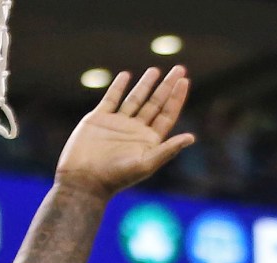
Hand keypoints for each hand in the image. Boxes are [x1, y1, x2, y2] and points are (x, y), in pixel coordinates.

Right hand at [55, 66, 195, 197]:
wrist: (84, 180)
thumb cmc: (116, 177)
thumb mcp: (146, 164)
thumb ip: (168, 150)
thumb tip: (192, 137)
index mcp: (150, 141)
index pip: (168, 114)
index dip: (177, 98)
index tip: (185, 81)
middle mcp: (136, 130)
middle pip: (156, 103)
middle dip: (167, 86)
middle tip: (179, 68)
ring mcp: (118, 124)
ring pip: (135, 99)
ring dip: (146, 85)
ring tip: (156, 70)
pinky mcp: (99, 119)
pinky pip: (111, 99)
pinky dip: (118, 87)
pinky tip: (126, 76)